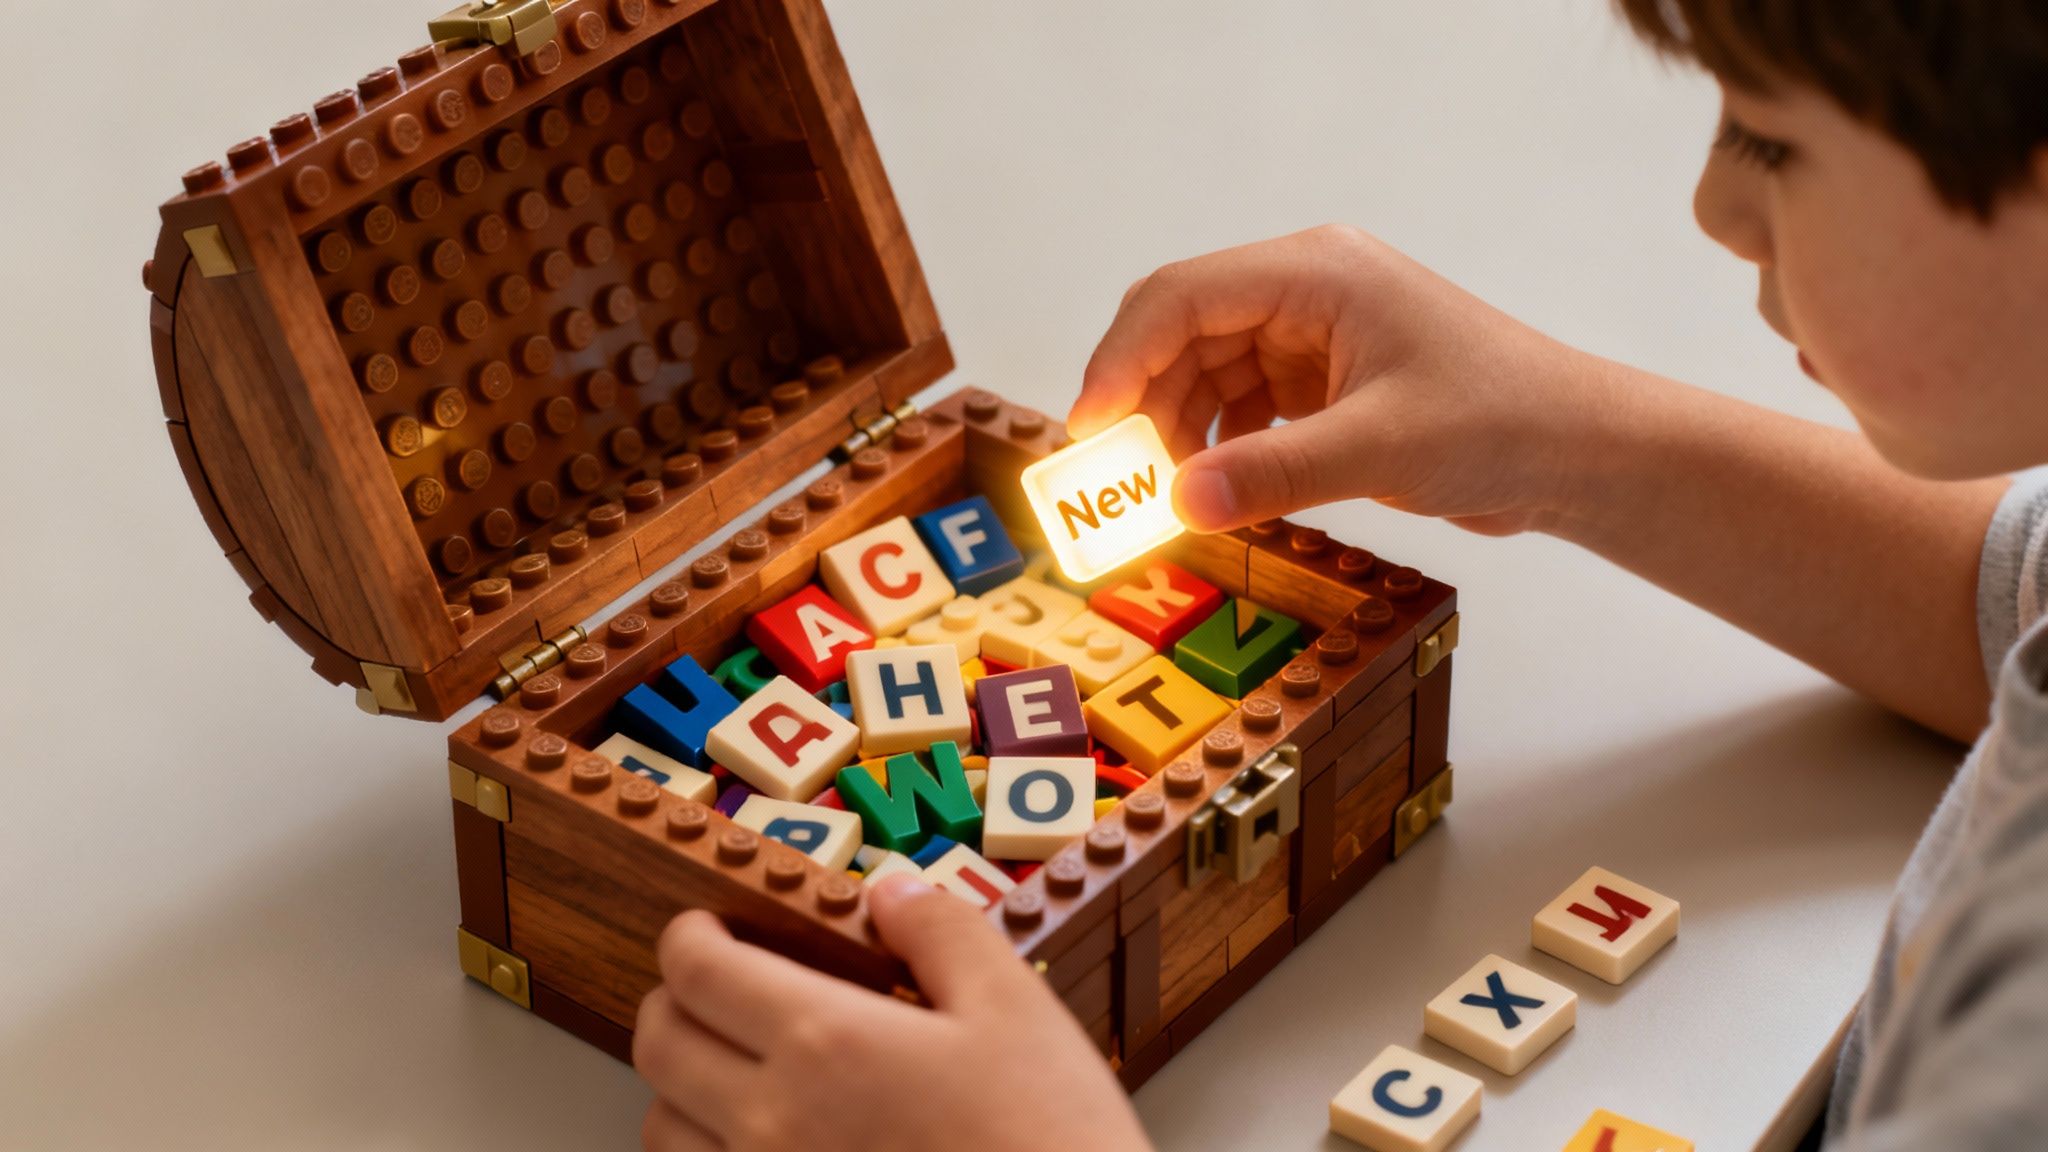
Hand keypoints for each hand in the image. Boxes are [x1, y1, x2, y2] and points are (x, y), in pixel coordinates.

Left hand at [635, 876, 1151, 1151]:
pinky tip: (761, 1140)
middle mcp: (773, 1120)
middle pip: (658, 1046)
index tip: (706, 928)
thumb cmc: (1050, 1138)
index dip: (689, 936)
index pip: (697, 971)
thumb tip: (888, 893)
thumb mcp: (1015, 1008)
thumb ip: (941, 933)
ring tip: (733, 1069)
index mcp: (825, 1041)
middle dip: (673, 1000)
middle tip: (712, 986)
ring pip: (663, 1131)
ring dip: (681, 1087)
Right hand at [1070, 225, 1618, 534]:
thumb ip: (1273, 473)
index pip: (1182, 296)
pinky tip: (1213, 492)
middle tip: (1113, 482)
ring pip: (1206, 373)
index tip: (1087, 431)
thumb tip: (1178, 503)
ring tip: (1164, 499)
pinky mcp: (1326, 381)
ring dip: (1176, 432)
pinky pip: (1243, 405)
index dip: (1120, 359)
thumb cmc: (1500, 422)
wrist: (1577, 451)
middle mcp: (1306, 291)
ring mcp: (1315, 336)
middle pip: (1183, 333)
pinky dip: (1218, 446)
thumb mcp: (1379, 450)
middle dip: (1141, 404)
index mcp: (1316, 272)